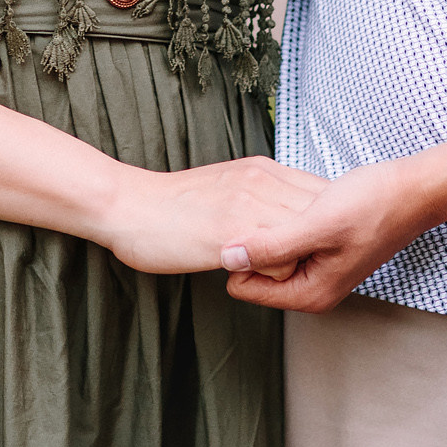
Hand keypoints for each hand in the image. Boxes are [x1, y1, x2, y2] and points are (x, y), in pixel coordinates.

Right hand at [98, 156, 325, 274]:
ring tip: (267, 273)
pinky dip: (273, 277)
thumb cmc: (171, 206)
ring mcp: (250, 205)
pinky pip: (283, 264)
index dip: (319, 223)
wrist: (126, 206)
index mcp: (261, 169)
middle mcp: (262, 181)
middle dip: (314, 245)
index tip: (305, 245)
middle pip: (321, 218)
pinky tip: (243, 277)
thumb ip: (257, 195)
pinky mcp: (233, 235)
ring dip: (294, 262)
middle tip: (290, 265)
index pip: (319, 194)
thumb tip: (284, 217)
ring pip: (307, 242)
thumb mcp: (225, 186)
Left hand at [219, 156, 438, 312]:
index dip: (239, 256)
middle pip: (254, 272)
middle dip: (254, 243)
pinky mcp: (320, 249)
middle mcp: (311, 287)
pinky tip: (299, 204)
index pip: (244, 287)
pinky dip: (285, 221)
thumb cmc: (373, 206)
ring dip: (269, 229)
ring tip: (287, 206)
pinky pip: (285, 239)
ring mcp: (316, 269)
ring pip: (269, 252)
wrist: (411, 190)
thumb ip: (271, 246)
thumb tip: (227, 258)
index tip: (250, 227)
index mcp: (309, 293)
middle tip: (272, 212)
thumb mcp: (317, 225)